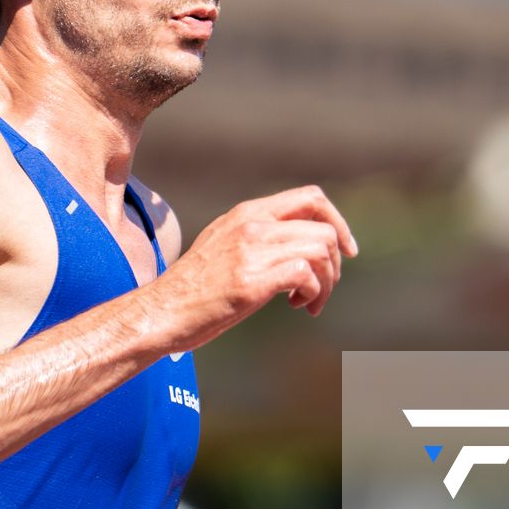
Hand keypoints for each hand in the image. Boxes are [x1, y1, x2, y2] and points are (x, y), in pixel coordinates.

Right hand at [150, 185, 358, 344]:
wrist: (161, 311)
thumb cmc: (195, 287)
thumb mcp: (225, 244)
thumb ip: (258, 235)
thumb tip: (299, 246)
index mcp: (248, 213)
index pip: (311, 197)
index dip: (338, 221)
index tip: (346, 250)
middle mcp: (251, 225)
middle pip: (324, 227)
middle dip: (336, 262)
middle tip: (323, 287)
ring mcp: (251, 251)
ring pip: (321, 249)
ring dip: (327, 282)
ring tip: (309, 302)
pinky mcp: (251, 281)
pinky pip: (305, 274)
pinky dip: (313, 293)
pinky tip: (298, 306)